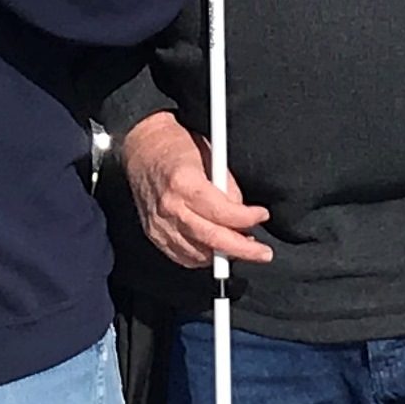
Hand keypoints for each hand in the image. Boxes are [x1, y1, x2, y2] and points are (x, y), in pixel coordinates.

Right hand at [121, 111, 272, 269]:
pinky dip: (202, 256)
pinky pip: (182, 256)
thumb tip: (243, 216)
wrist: (142, 149)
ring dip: (222, 254)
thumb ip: (227, 188)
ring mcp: (159, 224)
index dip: (246, 218)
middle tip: (263, 253)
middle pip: (211, 239)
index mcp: (183, 183)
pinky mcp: (153, 234)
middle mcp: (169, 207)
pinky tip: (215, 249)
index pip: (221, 212)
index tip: (261, 215)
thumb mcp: (211, 155)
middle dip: (242, 249)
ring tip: (240, 247)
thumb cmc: (177, 147)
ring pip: (198, 253)